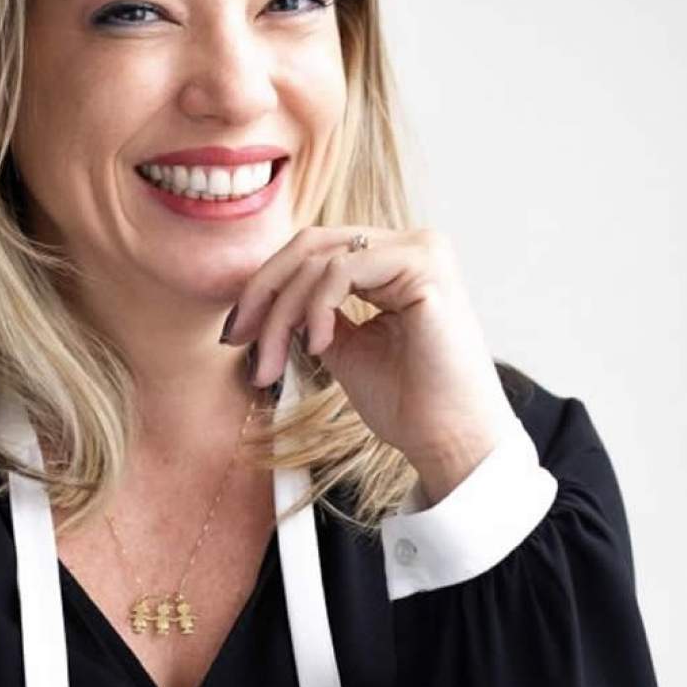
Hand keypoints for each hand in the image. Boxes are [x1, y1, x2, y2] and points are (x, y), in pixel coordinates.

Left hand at [221, 226, 516, 501]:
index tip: (237, 332)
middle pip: (310, 244)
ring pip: (319, 259)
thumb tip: (264, 301)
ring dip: (283, 313)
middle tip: (237, 338)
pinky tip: (319, 345)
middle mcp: (411, 245)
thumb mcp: (345, 348)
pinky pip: (342, 270)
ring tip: (275, 362)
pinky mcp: (425, 267)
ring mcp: (421, 250)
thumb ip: (313, 314)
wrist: (450, 442)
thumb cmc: (408, 403)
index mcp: (394, 260)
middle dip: (263, 293)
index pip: (314, 250)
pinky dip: (316, 307)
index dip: (266, 286)